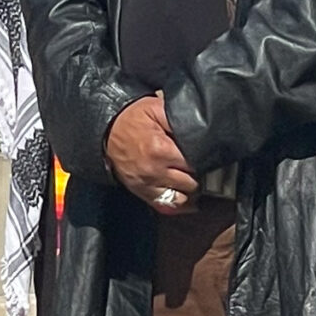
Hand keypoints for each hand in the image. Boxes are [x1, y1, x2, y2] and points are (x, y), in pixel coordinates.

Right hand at [105, 94, 197, 213]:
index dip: (205, 159)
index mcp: (161, 150)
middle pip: (191, 183)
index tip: (210, 156)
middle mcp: (154, 171)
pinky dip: (177, 205)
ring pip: (180, 200)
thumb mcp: (155, 108)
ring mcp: (147, 185)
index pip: (195, 163)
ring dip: (190, 192)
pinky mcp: (141, 192)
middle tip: (206, 167)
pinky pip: (164, 207)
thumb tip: (200, 127)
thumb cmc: (132, 118)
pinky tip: (187, 198)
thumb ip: (178, 117)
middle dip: (201, 176)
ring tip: (196, 181)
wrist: (106, 131)